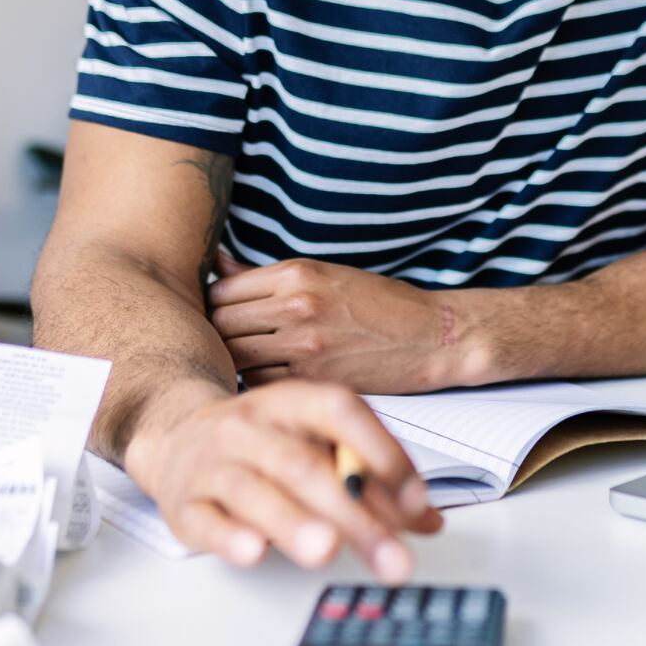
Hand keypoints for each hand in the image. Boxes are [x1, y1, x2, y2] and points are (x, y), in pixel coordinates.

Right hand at [124, 377, 442, 580]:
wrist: (176, 436)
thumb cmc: (262, 443)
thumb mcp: (316, 444)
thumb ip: (372, 479)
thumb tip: (427, 520)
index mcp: (292, 402)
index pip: (340, 412)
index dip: (381, 452)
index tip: (415, 501)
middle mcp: (251, 426)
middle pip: (305, 465)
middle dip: (353, 514)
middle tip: (390, 556)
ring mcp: (214, 464)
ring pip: (255, 491)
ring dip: (293, 522)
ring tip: (326, 550)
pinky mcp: (184, 505)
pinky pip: (206, 520)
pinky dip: (230, 537)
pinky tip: (254, 551)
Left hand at [207, 253, 464, 392]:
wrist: (431, 336)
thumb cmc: (379, 304)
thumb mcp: (324, 273)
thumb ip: (266, 276)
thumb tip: (217, 263)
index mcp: (297, 273)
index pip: (222, 289)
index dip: (214, 304)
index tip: (222, 315)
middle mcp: (296, 305)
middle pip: (221, 323)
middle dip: (218, 334)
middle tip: (228, 342)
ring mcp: (303, 344)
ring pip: (235, 355)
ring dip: (234, 360)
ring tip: (246, 361)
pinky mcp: (314, 378)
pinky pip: (259, 383)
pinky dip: (258, 382)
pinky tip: (270, 377)